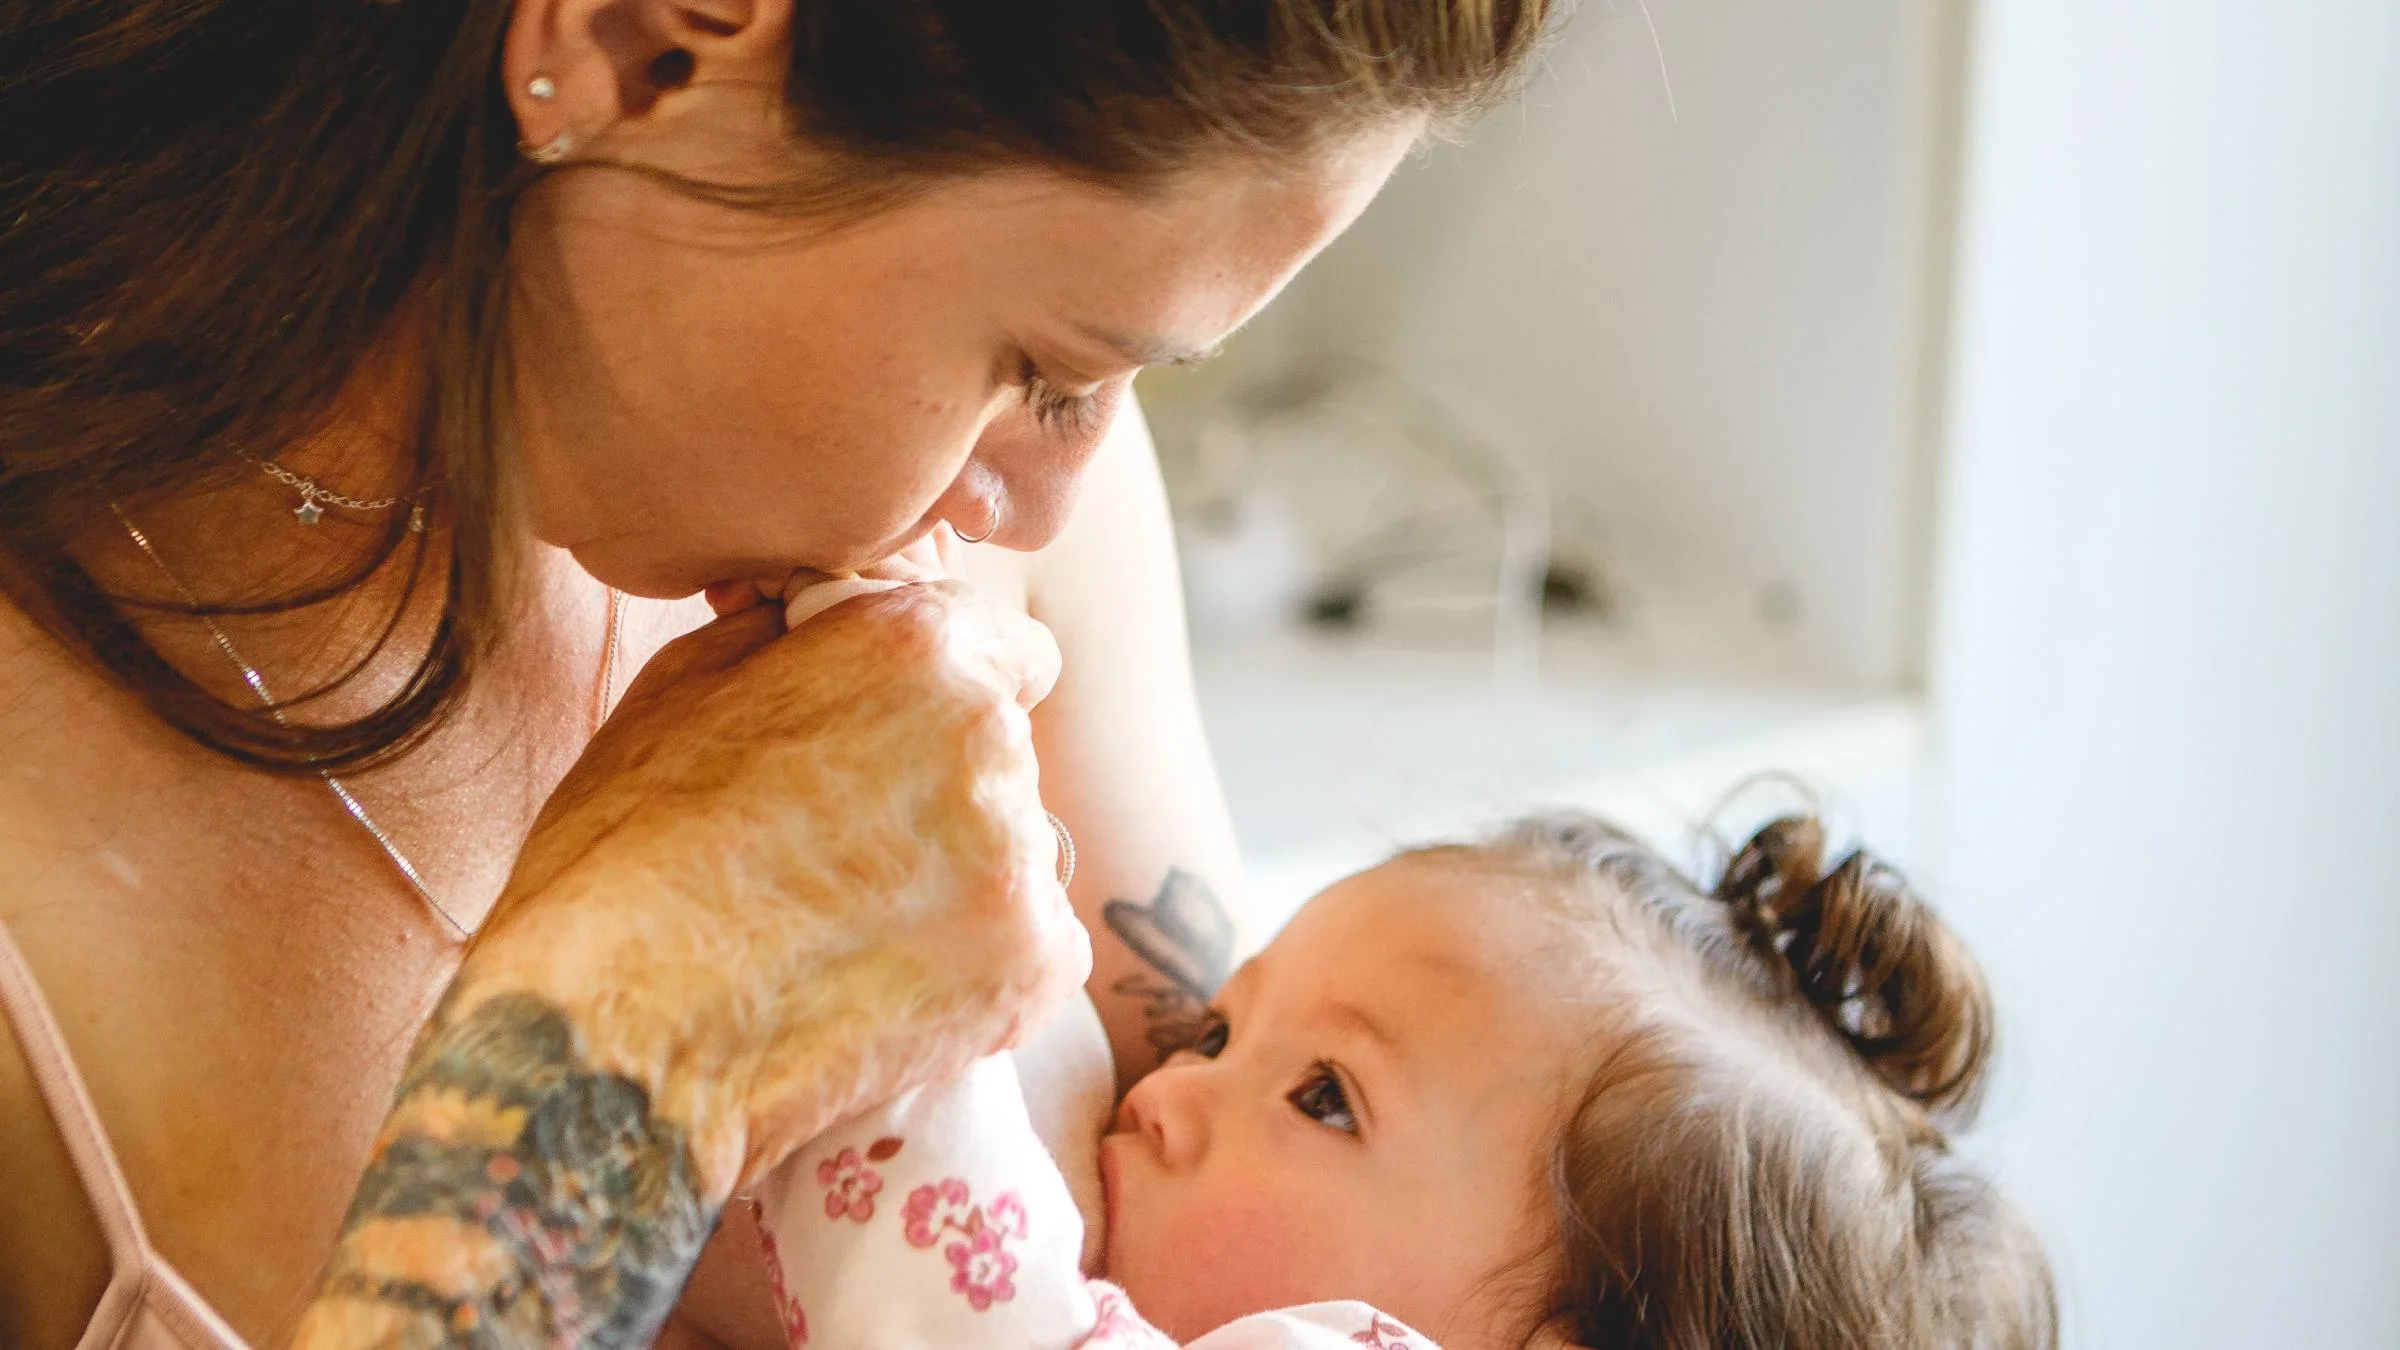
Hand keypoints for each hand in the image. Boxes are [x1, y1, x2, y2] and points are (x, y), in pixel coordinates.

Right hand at [462, 579, 1085, 1195]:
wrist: (614, 1036)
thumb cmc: (625, 856)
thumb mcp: (685, 685)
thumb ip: (801, 634)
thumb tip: (836, 616)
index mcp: (916, 651)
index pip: (1011, 649)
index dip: (952, 692)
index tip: (906, 734)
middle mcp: (988, 741)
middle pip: (1005, 756)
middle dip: (944, 787)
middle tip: (844, 848)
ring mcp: (1019, 861)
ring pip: (1020, 854)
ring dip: (965, 876)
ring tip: (851, 928)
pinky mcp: (1033, 969)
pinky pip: (1035, 946)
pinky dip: (979, 966)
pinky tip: (883, 982)